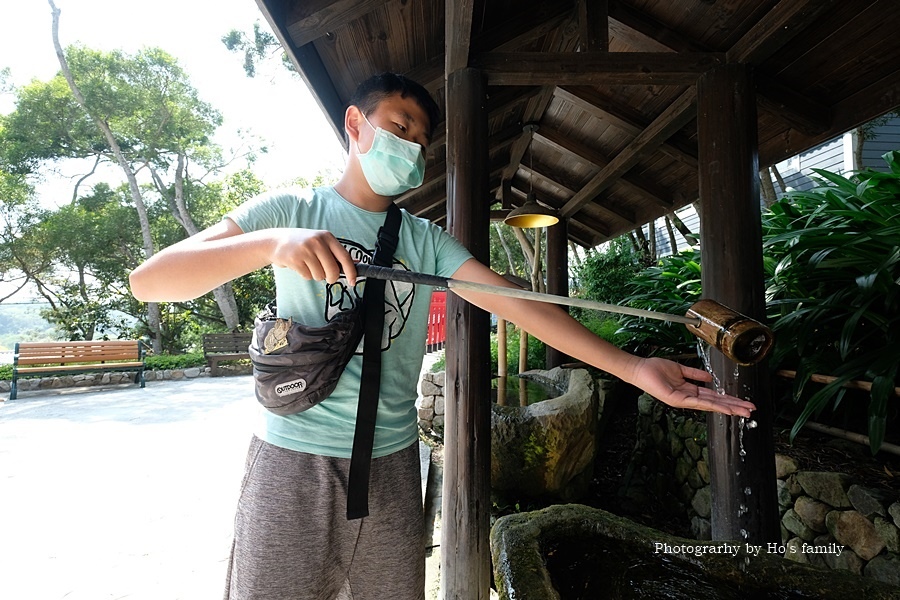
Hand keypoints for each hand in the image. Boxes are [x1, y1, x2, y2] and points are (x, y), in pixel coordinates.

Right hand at [270, 229, 357, 284]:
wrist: (275, 241)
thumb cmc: (301, 243)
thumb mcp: (320, 242)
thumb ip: (336, 253)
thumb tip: (356, 263)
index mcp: (327, 237)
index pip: (344, 256)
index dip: (351, 271)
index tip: (353, 282)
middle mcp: (317, 241)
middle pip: (333, 271)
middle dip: (331, 278)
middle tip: (326, 276)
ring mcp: (306, 250)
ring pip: (320, 276)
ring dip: (315, 275)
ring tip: (307, 264)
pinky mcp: (295, 259)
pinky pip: (307, 276)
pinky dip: (305, 275)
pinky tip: (299, 265)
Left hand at [632, 357, 755, 416]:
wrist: (641, 369)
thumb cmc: (656, 369)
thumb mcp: (680, 370)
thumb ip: (695, 374)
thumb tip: (709, 377)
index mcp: (690, 390)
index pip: (714, 396)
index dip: (729, 399)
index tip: (743, 402)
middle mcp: (689, 398)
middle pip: (716, 403)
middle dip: (734, 407)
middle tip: (751, 411)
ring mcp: (684, 400)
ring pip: (710, 405)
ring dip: (728, 408)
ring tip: (743, 412)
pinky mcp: (677, 400)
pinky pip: (698, 403)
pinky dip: (713, 405)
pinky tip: (724, 408)